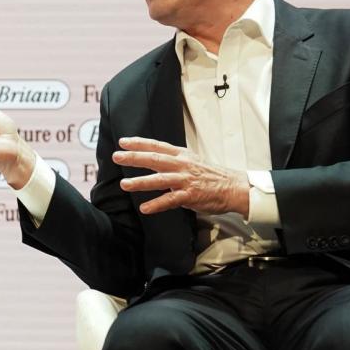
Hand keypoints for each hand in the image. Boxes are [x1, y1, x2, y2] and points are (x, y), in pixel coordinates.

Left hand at [112, 137, 249, 215]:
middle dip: (134, 158)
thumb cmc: (210, 175)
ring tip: (124, 184)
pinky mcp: (191, 195)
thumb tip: (153, 161)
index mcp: (181, 155)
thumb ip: (173, 161)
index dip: (139, 143)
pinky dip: (157, 204)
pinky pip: (171, 200)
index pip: (157, 146)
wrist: (233, 187)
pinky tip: (145, 208)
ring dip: (141, 182)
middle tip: (116, 156)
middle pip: (155, 159)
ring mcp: (186, 180)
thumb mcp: (191, 161)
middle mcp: (182, 165)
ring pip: (160, 180)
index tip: (122, 141)